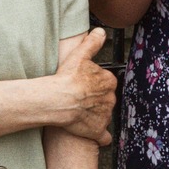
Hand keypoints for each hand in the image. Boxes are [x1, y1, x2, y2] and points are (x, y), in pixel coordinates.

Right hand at [51, 28, 117, 144]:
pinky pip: (104, 136)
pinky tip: (94, 135)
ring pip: (104, 115)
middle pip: (105, 99)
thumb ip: (92, 42)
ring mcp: (105, 116)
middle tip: (81, 100)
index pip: (106, 82)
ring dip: (95, 116)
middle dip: (95, 100)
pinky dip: (101, 137)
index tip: (84, 86)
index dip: (94, 84)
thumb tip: (101, 31)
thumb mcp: (80, 54)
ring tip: (81, 114)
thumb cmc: (67, 77)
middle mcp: (110, 99)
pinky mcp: (97, 131)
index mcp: (109, 81)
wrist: (58, 100)